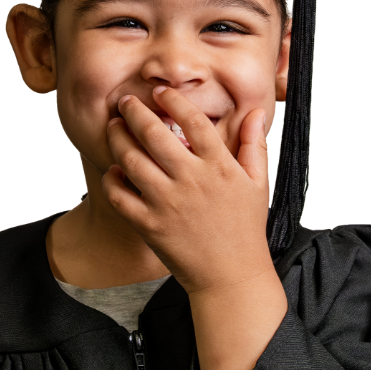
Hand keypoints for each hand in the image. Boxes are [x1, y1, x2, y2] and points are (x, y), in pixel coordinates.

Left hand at [104, 85, 273, 296]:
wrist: (231, 277)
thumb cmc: (246, 229)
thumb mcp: (258, 183)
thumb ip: (254, 145)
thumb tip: (258, 112)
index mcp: (219, 166)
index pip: (193, 120)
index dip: (173, 101)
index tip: (160, 92)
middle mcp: (191, 180)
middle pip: (154, 133)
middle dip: (134, 111)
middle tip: (125, 102)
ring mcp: (167, 203)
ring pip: (131, 160)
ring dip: (117, 138)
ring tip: (113, 127)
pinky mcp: (149, 225)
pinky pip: (120, 195)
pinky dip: (112, 179)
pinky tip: (114, 169)